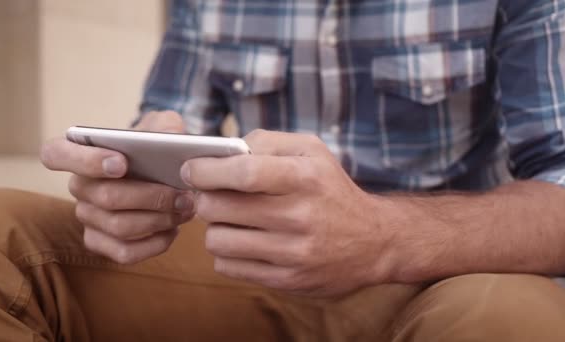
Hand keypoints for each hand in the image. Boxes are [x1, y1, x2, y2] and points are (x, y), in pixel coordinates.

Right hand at [41, 111, 194, 263]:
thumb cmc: (155, 147)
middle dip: (151, 197)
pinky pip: (124, 252)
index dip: (85, 161)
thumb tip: (170, 136)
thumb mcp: (162, 127)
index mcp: (80, 151)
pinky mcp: (99, 242)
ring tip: (185, 210)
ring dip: (159, 220)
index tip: (122, 163)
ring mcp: (86, 217)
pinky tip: (173, 230)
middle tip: (183, 195)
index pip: (55, 154)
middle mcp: (78, 186)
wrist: (164, 173)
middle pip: (106, 197)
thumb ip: (166, 125)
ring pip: (119, 227)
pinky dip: (155, 243)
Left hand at [181, 130, 395, 296]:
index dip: (206, 170)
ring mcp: (293, 253)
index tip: (189, 169)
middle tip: (210, 194)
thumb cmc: (331, 189)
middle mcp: (300, 216)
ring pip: (218, 241)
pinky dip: (226, 253)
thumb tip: (222, 151)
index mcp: (305, 177)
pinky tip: (243, 241)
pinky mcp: (287, 280)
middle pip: (220, 207)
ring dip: (214, 227)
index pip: (244, 172)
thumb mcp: (312, 151)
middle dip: (205, 198)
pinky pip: (229, 267)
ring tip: (229, 219)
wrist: (374, 241)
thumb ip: (266, 141)